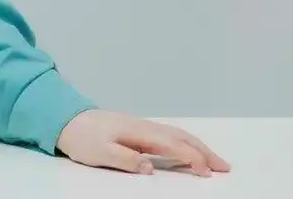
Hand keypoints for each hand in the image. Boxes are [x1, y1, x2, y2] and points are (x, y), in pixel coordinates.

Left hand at [56, 110, 230, 176]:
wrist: (66, 120)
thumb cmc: (83, 138)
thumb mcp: (100, 153)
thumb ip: (126, 160)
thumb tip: (150, 166)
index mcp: (138, 132)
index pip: (172, 144)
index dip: (192, 158)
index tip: (206, 172)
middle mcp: (144, 127)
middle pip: (181, 137)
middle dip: (204, 151)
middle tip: (225, 167)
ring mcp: (142, 127)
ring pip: (177, 134)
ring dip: (198, 146)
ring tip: (214, 161)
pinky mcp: (138, 130)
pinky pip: (169, 135)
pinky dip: (185, 142)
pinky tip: (189, 151)